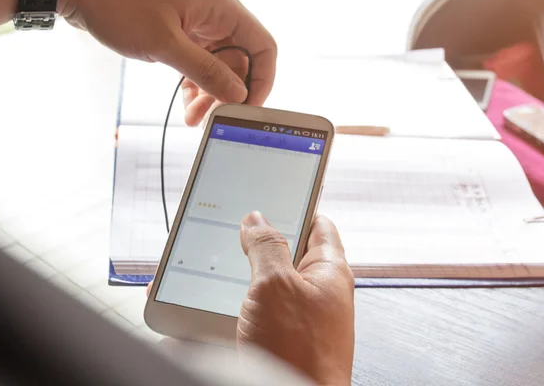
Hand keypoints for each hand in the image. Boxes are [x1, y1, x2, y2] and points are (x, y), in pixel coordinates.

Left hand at [58, 0, 276, 125]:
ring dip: (210, 95)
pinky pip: (199, 67)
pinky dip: (195, 87)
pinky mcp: (181, 37)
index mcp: (221, 9)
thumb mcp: (165, 44)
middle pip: (241, 62)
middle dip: (229, 93)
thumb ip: (205, 70)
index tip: (249, 106)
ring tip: (194, 117)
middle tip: (214, 118)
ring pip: (219, 69)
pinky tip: (187, 105)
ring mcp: (198, 28)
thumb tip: (238, 94)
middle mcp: (214, 18)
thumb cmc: (119, 3)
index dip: (262, 79)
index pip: (262, 46)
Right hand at [146, 212, 354, 384]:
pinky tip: (217, 306)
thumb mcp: (275, 284)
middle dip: (257, 243)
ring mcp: (296, 316)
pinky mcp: (277, 338)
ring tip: (218, 271)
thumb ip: (266, 245)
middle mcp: (316, 292)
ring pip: (264, 282)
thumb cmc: (300, 354)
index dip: (295, 203)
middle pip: (285, 251)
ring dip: (240, 277)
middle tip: (234, 234)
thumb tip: (256, 218)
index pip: (317, 222)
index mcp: (329, 270)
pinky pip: (254, 311)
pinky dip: (235, 305)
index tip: (272, 192)